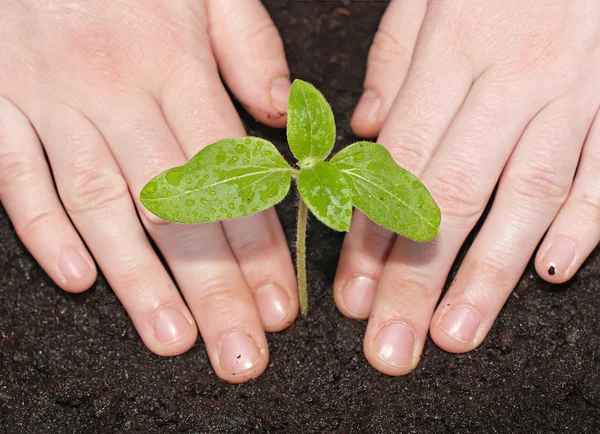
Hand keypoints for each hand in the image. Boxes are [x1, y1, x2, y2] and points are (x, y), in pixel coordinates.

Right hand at [0, 0, 297, 382]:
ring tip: (172, 339)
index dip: (257, 246)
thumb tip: (280, 114)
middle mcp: (115, 92)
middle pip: (173, 208)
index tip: (278, 303)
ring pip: (101, 205)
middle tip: (238, 352)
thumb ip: (249, 45)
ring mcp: (51, 101)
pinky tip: (78, 279)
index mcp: (173, 64)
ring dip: (138, 279)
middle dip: (211, 287)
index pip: (229, 176)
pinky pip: (15, 174)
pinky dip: (42, 229)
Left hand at [335, 0, 599, 374]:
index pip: (400, 163)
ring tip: (455, 333)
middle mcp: (513, 79)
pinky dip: (585, 224)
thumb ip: (395, 61)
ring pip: (527, 197)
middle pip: (453, 195)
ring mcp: (574, 93)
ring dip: (488, 274)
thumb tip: (366, 131)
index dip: (372, 235)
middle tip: (392, 345)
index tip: (354, 295)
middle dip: (417, 279)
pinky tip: (552, 272)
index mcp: (454, 51)